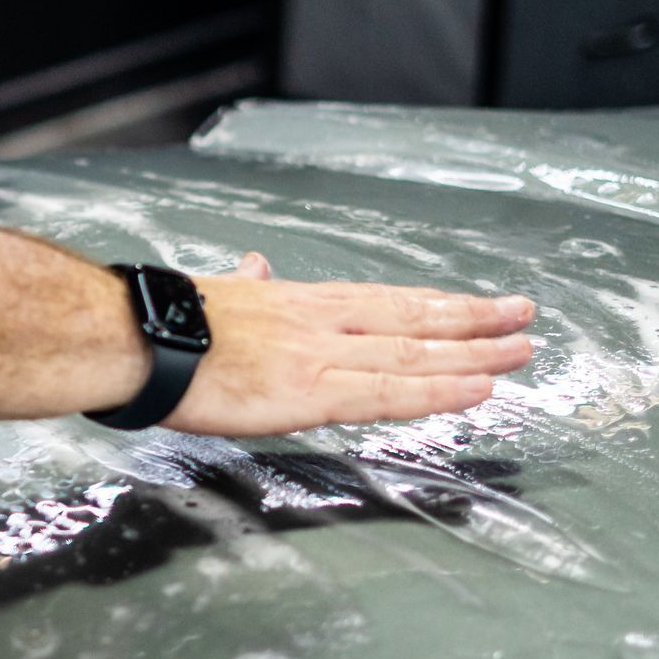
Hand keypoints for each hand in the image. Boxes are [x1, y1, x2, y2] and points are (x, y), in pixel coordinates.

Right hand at [166, 252, 534, 436]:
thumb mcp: (218, 290)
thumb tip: (257, 265)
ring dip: (475, 353)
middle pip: (414, 319)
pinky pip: (388, 393)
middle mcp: (321, 321)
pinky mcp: (309, 392)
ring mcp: (320, 355)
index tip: (478, 303)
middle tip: (525, 318)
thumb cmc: (164, 321)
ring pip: (414, 352)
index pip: (386, 301)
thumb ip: (249, 283)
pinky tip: (477, 390)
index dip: (438, 303)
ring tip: (521, 354)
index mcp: (300, 301)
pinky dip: (438, 390)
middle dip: (475, 320)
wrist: (132, 337)